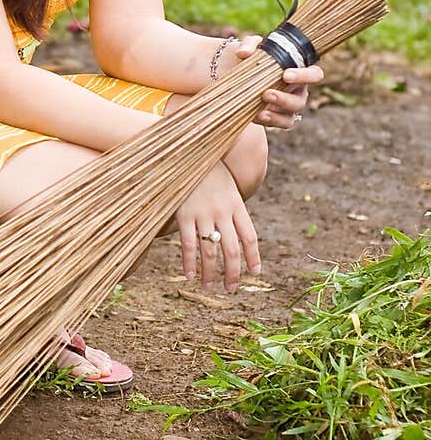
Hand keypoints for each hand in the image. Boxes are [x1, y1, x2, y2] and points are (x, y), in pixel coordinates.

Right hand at [176, 160, 259, 292]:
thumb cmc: (207, 170)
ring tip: (210, 286)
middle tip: (231, 288)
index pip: (250, 237)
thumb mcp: (227, 186)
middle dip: (233, 273)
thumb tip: (236, 232)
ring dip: (211, 273)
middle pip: (232, 250)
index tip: (255, 273)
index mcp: (236, 205)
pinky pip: (188, 244)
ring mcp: (203, 214)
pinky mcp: (184, 214)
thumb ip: (232, 208)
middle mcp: (223, 212)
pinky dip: (189, 263)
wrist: (187, 151)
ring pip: (211, 251)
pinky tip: (190, 275)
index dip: (253, 257)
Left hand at [232, 35, 323, 129]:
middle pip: (302, 99)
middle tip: (267, 94)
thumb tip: (243, 53)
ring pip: (292, 113)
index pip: (314, 74)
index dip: (304, 76)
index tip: (286, 75)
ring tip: (260, 109)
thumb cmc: (255, 59)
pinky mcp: (280, 117)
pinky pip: (283, 123)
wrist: (240, 77)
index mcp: (299, 71)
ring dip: (276, 113)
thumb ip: (249, 44)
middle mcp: (298, 90)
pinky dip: (270, 121)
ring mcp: (290, 106)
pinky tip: (257, 116)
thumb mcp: (252, 47)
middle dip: (285, 99)